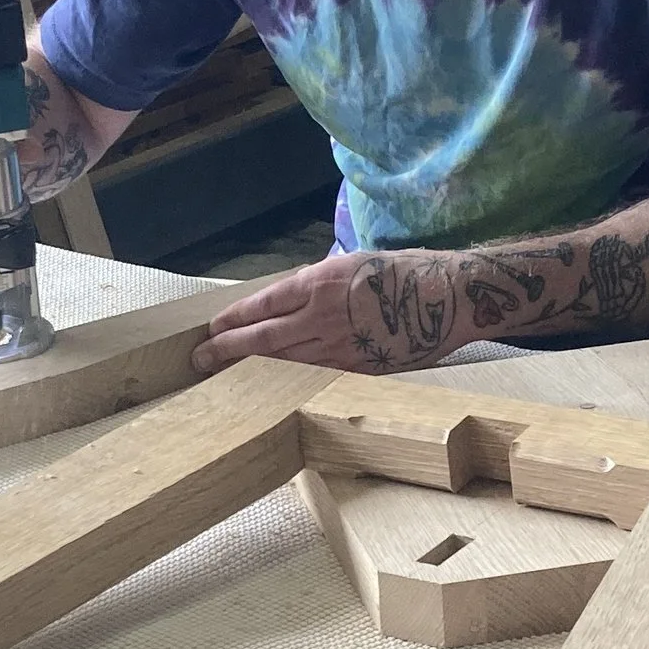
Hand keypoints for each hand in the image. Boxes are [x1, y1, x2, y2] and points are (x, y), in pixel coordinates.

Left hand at [193, 250, 459, 374]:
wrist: (449, 296)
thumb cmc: (405, 272)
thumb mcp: (353, 262)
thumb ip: (319, 281)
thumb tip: (293, 296)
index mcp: (319, 282)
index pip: (262, 304)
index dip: (233, 319)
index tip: (212, 329)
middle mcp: (322, 316)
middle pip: (262, 339)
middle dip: (226, 350)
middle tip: (200, 360)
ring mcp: (340, 348)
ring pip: (283, 364)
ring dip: (250, 371)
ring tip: (224, 376)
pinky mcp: (358, 370)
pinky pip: (314, 376)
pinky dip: (287, 381)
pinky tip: (271, 386)